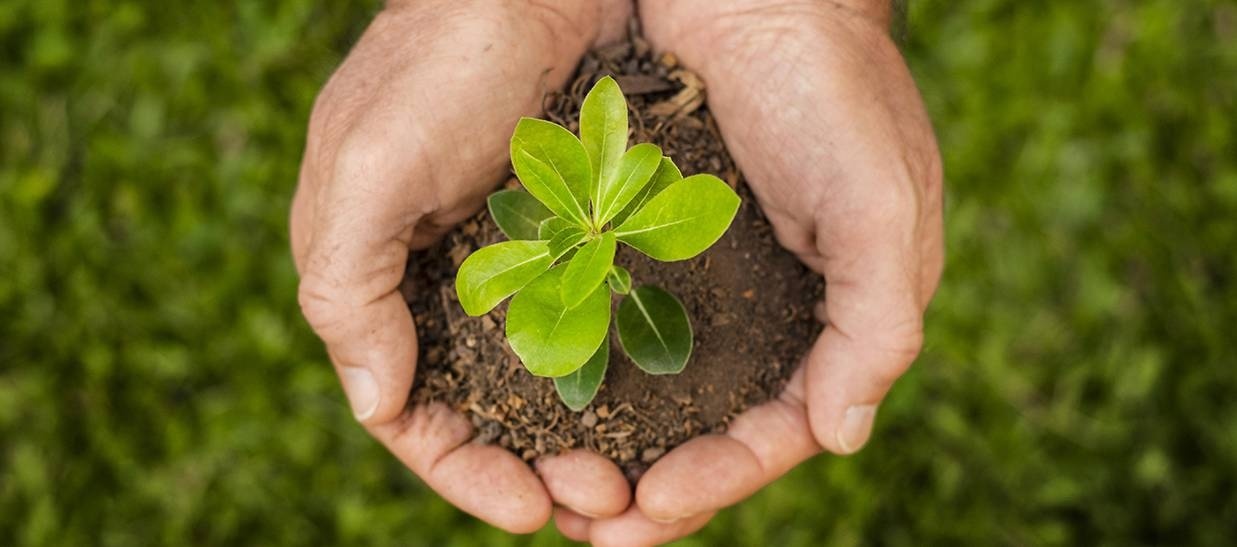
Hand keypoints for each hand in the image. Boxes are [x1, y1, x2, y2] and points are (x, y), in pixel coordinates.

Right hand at [289, 0, 635, 532]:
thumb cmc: (439, 62)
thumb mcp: (367, 168)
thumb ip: (348, 286)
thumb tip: (375, 405)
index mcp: (374, 279)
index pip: (408, 410)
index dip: (462, 470)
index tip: (530, 510)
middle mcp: (440, 280)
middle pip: (480, 409)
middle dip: (532, 467)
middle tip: (602, 500)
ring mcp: (509, 259)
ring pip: (540, 380)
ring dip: (580, 433)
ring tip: (634, 474)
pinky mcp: (570, 234)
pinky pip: (586, 326)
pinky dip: (611, 372)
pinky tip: (655, 401)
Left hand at [564, 1, 944, 542]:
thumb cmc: (831, 87)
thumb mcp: (881, 204)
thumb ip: (876, 324)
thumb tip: (839, 437)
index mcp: (829, 318)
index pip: (780, 429)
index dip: (722, 477)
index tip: (651, 507)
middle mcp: (762, 311)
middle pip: (708, 429)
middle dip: (654, 488)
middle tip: (591, 529)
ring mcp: (698, 279)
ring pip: (653, 393)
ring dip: (608, 448)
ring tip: (553, 491)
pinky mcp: (640, 241)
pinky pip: (608, 325)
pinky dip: (578, 372)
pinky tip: (534, 401)